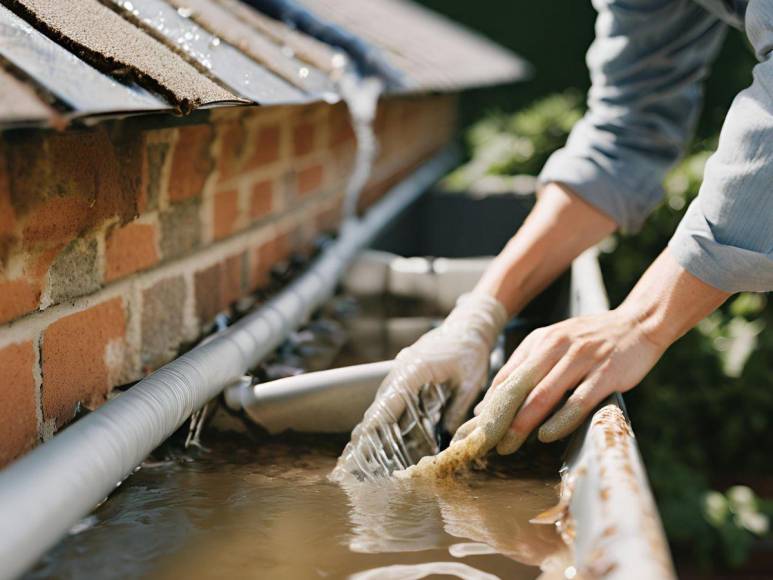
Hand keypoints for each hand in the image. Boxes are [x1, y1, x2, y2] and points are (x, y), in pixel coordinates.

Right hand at [333, 293, 506, 477]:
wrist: (470, 324)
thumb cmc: (472, 351)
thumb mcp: (471, 383)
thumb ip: (458, 409)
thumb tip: (447, 438)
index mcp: (416, 370)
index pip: (390, 400)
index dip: (376, 422)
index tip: (362, 440)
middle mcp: (404, 368)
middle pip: (381, 401)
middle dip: (369, 427)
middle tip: (355, 452)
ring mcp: (403, 367)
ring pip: (385, 397)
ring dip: (376, 419)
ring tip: (363, 446)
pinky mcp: (408, 369)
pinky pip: (394, 392)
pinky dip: (388, 409)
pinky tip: (385, 428)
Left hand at [400, 249, 729, 477]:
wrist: (637, 323)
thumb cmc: (591, 340)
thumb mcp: (555, 343)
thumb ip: (527, 367)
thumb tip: (493, 401)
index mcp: (540, 341)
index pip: (506, 377)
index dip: (488, 406)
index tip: (473, 429)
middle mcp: (556, 347)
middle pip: (519, 387)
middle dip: (499, 418)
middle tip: (484, 443)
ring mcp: (581, 359)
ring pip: (544, 395)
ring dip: (523, 423)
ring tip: (509, 445)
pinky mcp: (605, 373)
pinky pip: (578, 401)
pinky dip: (560, 420)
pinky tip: (546, 435)